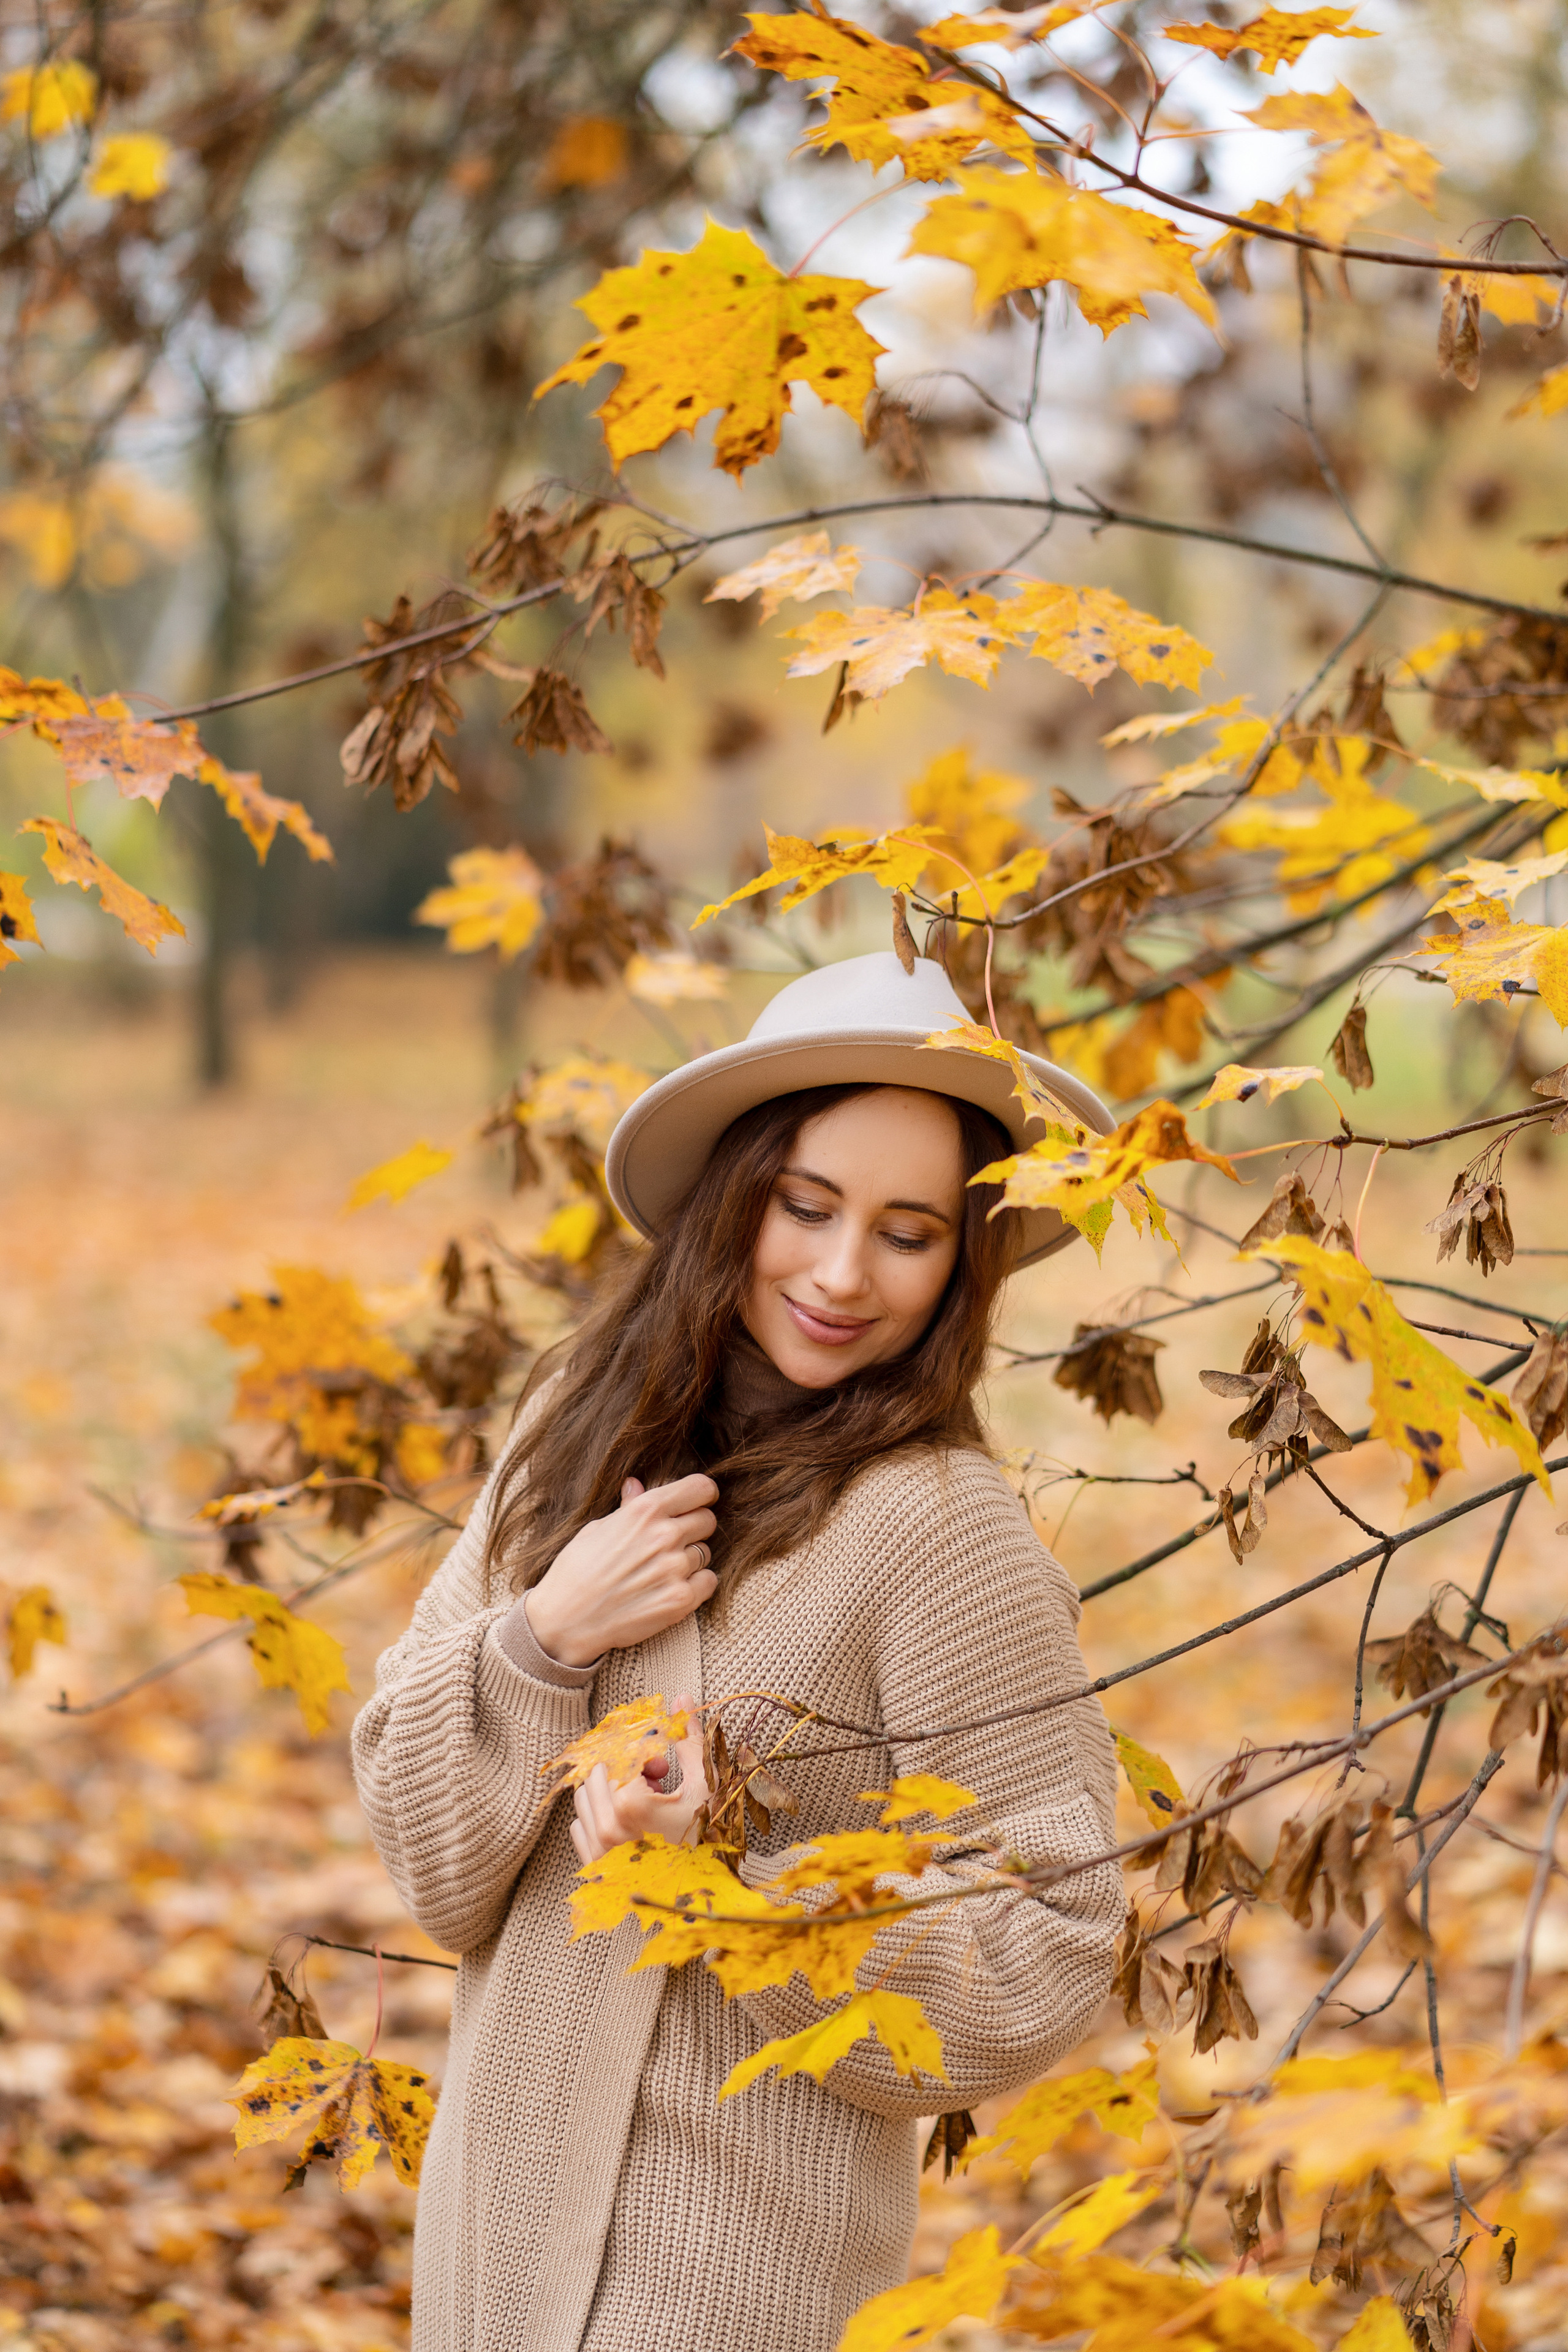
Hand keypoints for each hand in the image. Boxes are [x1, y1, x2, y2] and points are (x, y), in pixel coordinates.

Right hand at [525, 1473, 718, 1666]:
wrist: (566, 1620)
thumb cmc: (576, 1570)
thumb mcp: (597, 1529)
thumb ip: (628, 1507)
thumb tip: (636, 1485)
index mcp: (645, 1511)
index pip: (701, 1488)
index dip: (701, 1496)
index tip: (695, 1504)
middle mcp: (664, 1535)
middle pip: (708, 1520)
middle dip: (695, 1528)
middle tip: (673, 1542)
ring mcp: (675, 1568)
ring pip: (706, 1552)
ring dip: (691, 1559)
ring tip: (661, 1570)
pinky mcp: (680, 1599)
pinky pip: (709, 1581)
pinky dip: (696, 1584)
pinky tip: (671, 1588)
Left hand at [570, 1701, 709, 1865]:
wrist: (703, 1895)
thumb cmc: (709, 1839)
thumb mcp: (704, 1786)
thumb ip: (689, 1739)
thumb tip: (682, 1697)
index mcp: (630, 1805)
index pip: (620, 1755)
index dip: (644, 1751)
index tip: (664, 1761)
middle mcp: (607, 1827)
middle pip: (598, 1771)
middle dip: (626, 1768)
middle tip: (658, 1777)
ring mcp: (598, 1849)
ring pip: (585, 1796)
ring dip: (611, 1789)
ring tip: (646, 1799)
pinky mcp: (593, 1865)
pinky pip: (579, 1825)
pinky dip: (600, 1815)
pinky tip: (630, 1821)